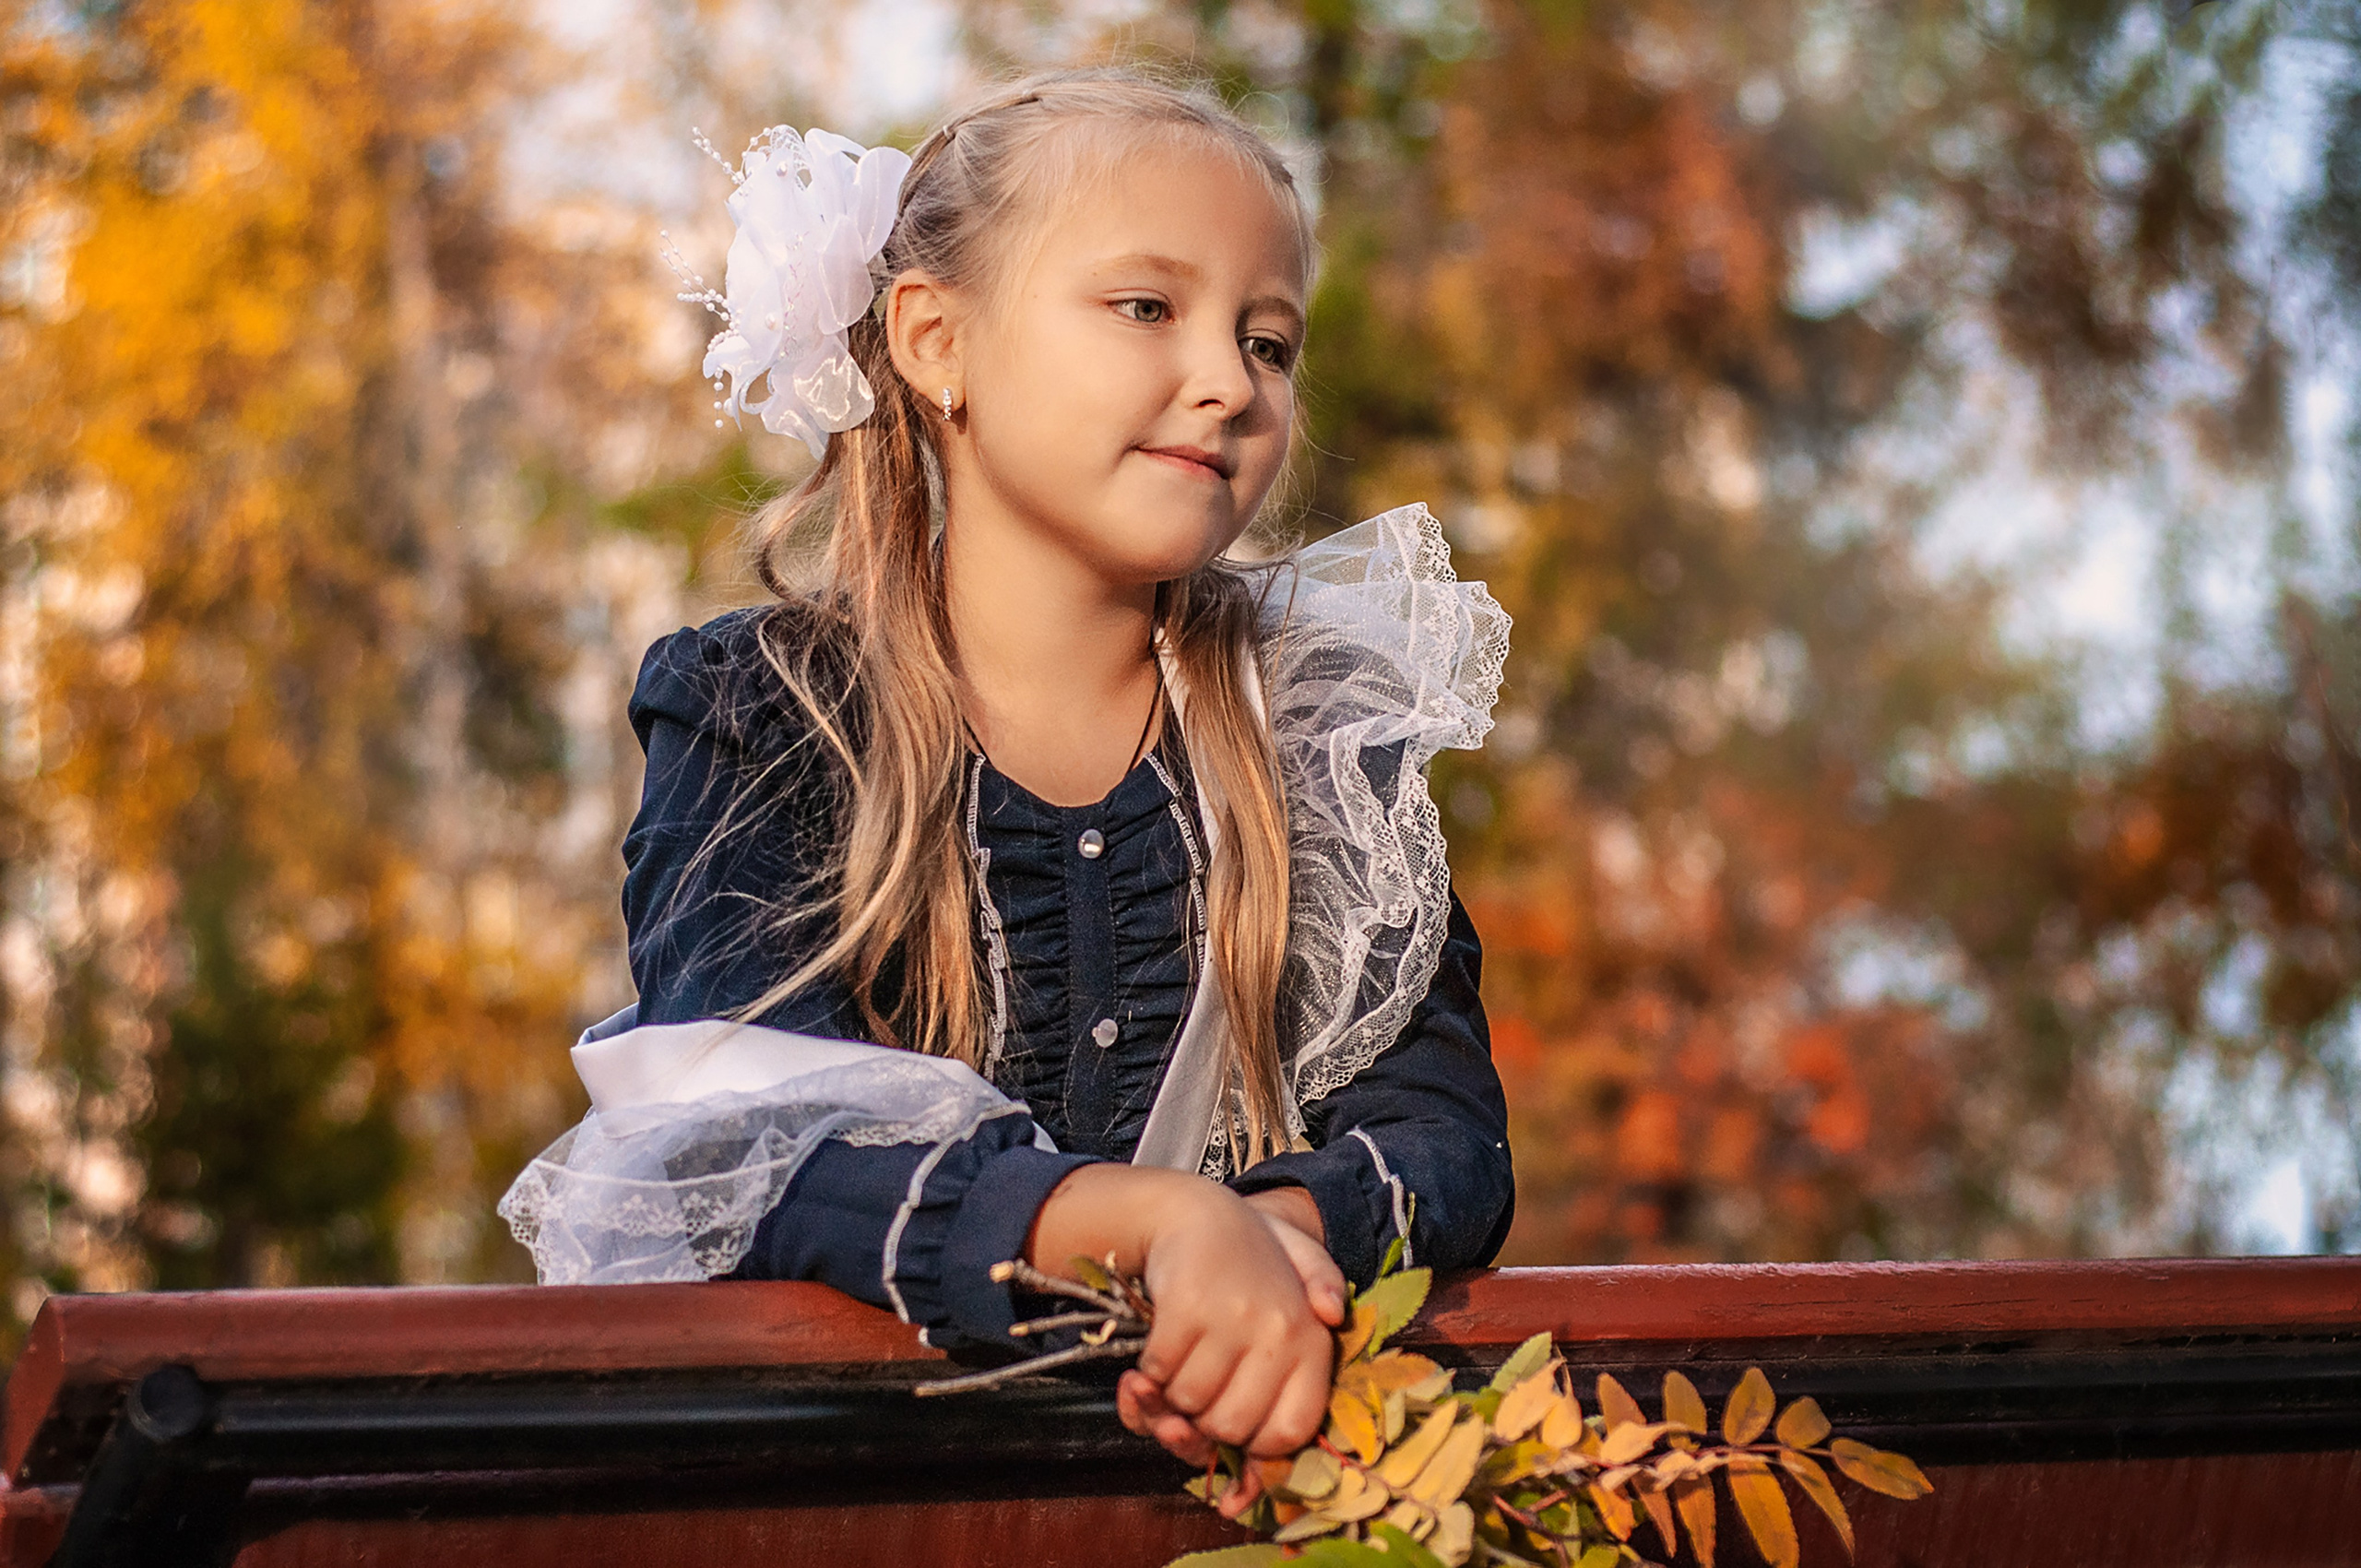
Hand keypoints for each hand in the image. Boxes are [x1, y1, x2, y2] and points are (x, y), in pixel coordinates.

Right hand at [1120, 1181, 1335, 1470]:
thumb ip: (1323, 1297)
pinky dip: (1149, 1370)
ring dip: (1171, 1392)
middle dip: (1203, 1419)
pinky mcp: (1185, 1307)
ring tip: (1182, 1359)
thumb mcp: (1298, 1279)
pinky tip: (1160, 1344)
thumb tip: (1332, 1314)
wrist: (1192, 1210)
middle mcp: (1278, 1331)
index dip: (1253, 1445)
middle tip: (1198, 1387)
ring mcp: (1231, 1319)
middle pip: (1229, 1427)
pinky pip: (1158, 1373)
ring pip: (1188, 1403)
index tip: (1232, 1423)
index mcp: (1311, 1340)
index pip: (1290, 1431)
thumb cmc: (1248, 1259)